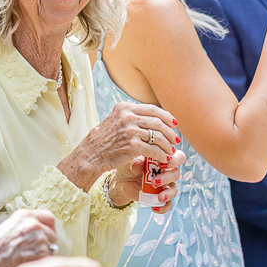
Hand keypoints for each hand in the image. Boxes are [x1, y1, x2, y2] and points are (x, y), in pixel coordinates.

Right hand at [0, 209, 56, 266]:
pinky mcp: (40, 252)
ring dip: (42, 254)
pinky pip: (46, 258)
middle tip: (36, 250)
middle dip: (46, 243)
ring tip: (26, 256)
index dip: (50, 227)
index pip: (49, 217)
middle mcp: (34, 224)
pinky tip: (26, 262)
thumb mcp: (10, 225)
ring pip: (50, 247)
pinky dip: (39, 261)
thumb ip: (26, 225)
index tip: (48, 234)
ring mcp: (39, 237)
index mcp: (25, 215)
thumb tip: (41, 232)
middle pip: (52, 234)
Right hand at [58, 102, 178, 190]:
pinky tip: (164, 159)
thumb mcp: (114, 120)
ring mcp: (130, 130)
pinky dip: (162, 155)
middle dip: (170, 131)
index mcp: (124, 107)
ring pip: (158, 135)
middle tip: (176, 139)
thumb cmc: (103, 141)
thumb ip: (130, 116)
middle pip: (158, 121)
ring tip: (171, 150)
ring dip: (168, 144)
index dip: (166, 116)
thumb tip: (151, 117)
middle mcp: (128, 116)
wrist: (90, 155)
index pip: (152, 108)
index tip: (174, 123)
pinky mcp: (132, 146)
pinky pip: (154, 149)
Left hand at [107, 149, 184, 213]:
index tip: (163, 164)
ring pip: (174, 189)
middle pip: (176, 174)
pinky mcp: (160, 198)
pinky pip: (168, 204)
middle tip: (154, 182)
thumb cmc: (130, 166)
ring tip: (159, 197)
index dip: (175, 160)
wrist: (123, 181)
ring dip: (168, 193)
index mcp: (164, 160)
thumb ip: (135, 161)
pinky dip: (163, 207)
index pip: (178, 157)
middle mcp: (167, 173)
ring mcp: (165, 186)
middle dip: (167, 178)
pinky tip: (155, 208)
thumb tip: (136, 165)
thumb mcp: (130, 162)